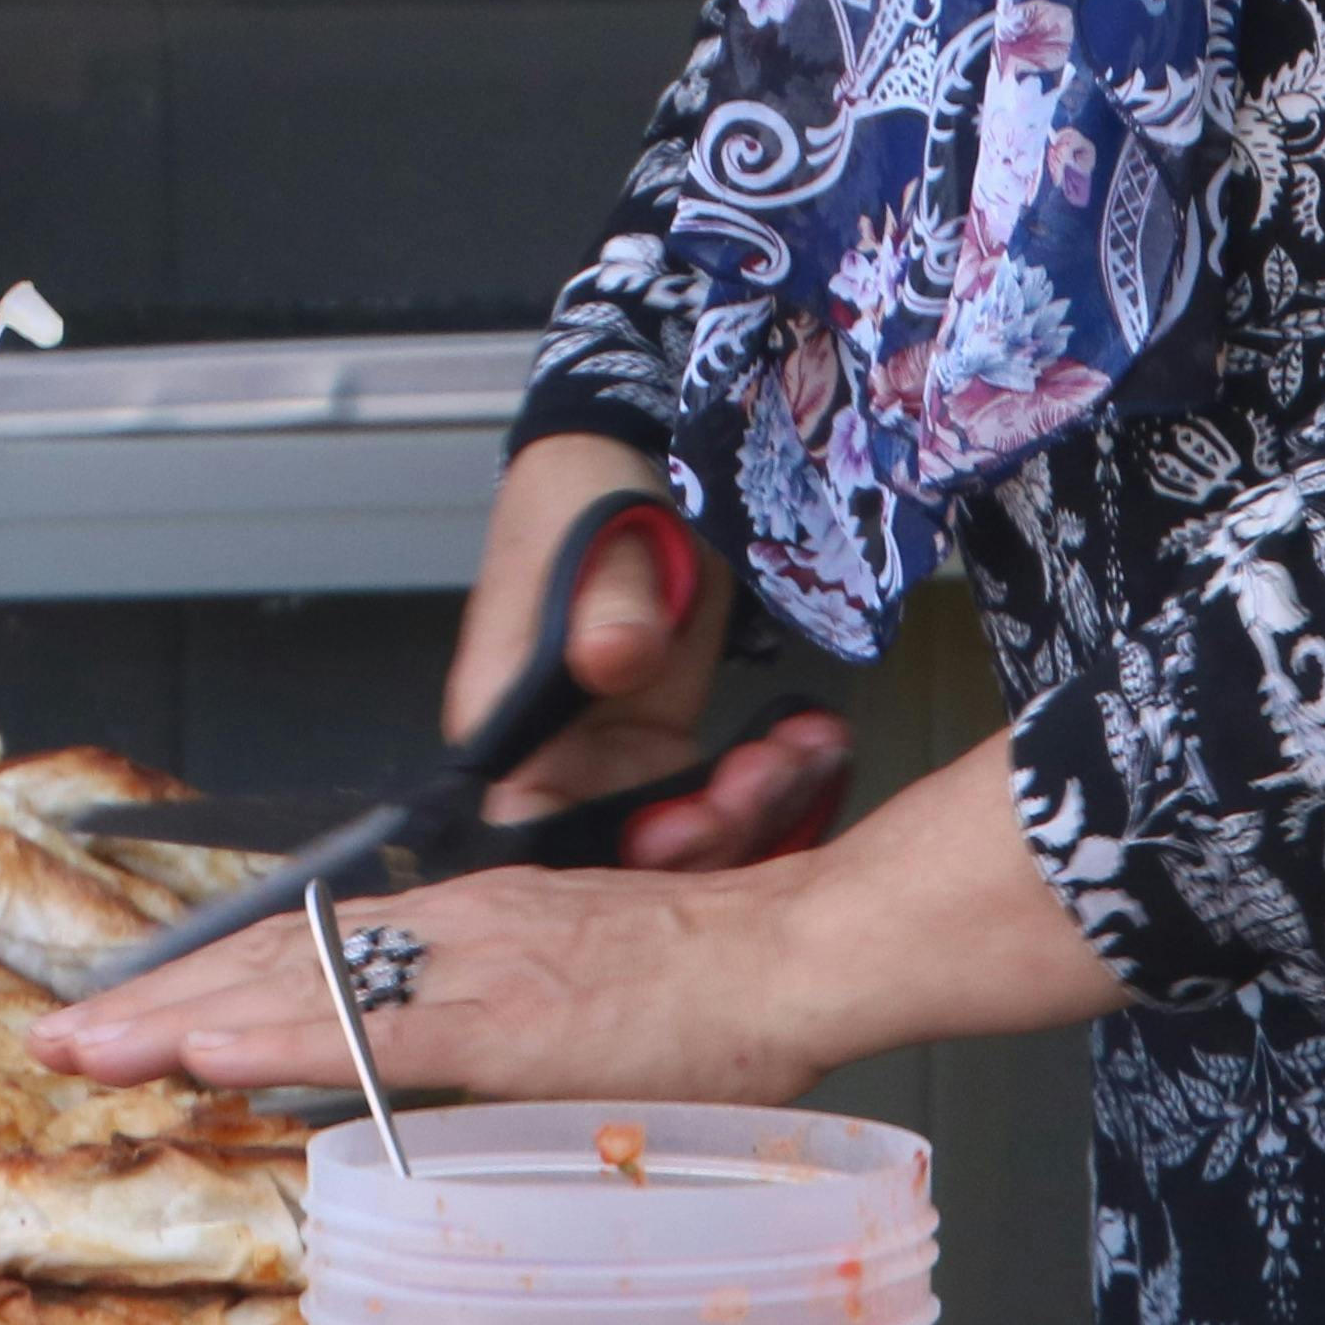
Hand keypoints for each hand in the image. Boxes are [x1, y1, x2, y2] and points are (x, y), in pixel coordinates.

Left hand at [25, 725, 1134, 1099]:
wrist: (789, 953)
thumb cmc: (700, 986)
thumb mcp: (567, 997)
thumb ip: (489, 1031)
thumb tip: (422, 1077)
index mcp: (460, 929)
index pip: (305, 953)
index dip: (206, 983)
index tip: (125, 1013)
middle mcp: (444, 931)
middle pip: (273, 964)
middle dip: (156, 1002)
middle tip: (59, 1035)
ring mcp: (465, 966)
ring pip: (295, 986)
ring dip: (182, 1016)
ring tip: (93, 1044)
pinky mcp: (499, 1012)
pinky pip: (366, 1027)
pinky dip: (277, 1036)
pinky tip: (209, 1052)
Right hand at [459, 436, 851, 865]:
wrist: (630, 465)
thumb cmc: (584, 499)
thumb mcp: (597, 539)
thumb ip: (606, 604)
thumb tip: (612, 662)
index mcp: (507, 726)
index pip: (526, 830)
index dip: (598, 858)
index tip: (678, 828)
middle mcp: (555, 761)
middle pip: (618, 854)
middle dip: (703, 837)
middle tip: (766, 776)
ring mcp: (616, 759)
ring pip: (682, 835)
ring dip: (754, 810)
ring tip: (805, 747)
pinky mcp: (668, 747)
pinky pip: (720, 796)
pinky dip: (776, 782)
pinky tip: (816, 741)